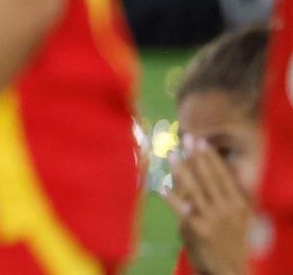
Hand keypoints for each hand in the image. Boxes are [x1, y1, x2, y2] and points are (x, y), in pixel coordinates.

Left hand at [168, 145, 253, 274]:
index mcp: (239, 204)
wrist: (227, 269)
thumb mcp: (234, 217)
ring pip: (194, 188)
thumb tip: (200, 171)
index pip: (224, 175)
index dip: (211, 157)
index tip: (201, 140)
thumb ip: (222, 196)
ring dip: (181, 169)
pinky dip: (169, 195)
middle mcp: (227, 209)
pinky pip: (180, 208)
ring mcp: (212, 218)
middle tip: (186, 137)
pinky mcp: (196, 228)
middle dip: (197, 156)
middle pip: (209, 177)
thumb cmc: (227, 239)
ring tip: (170, 153)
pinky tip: (159, 185)